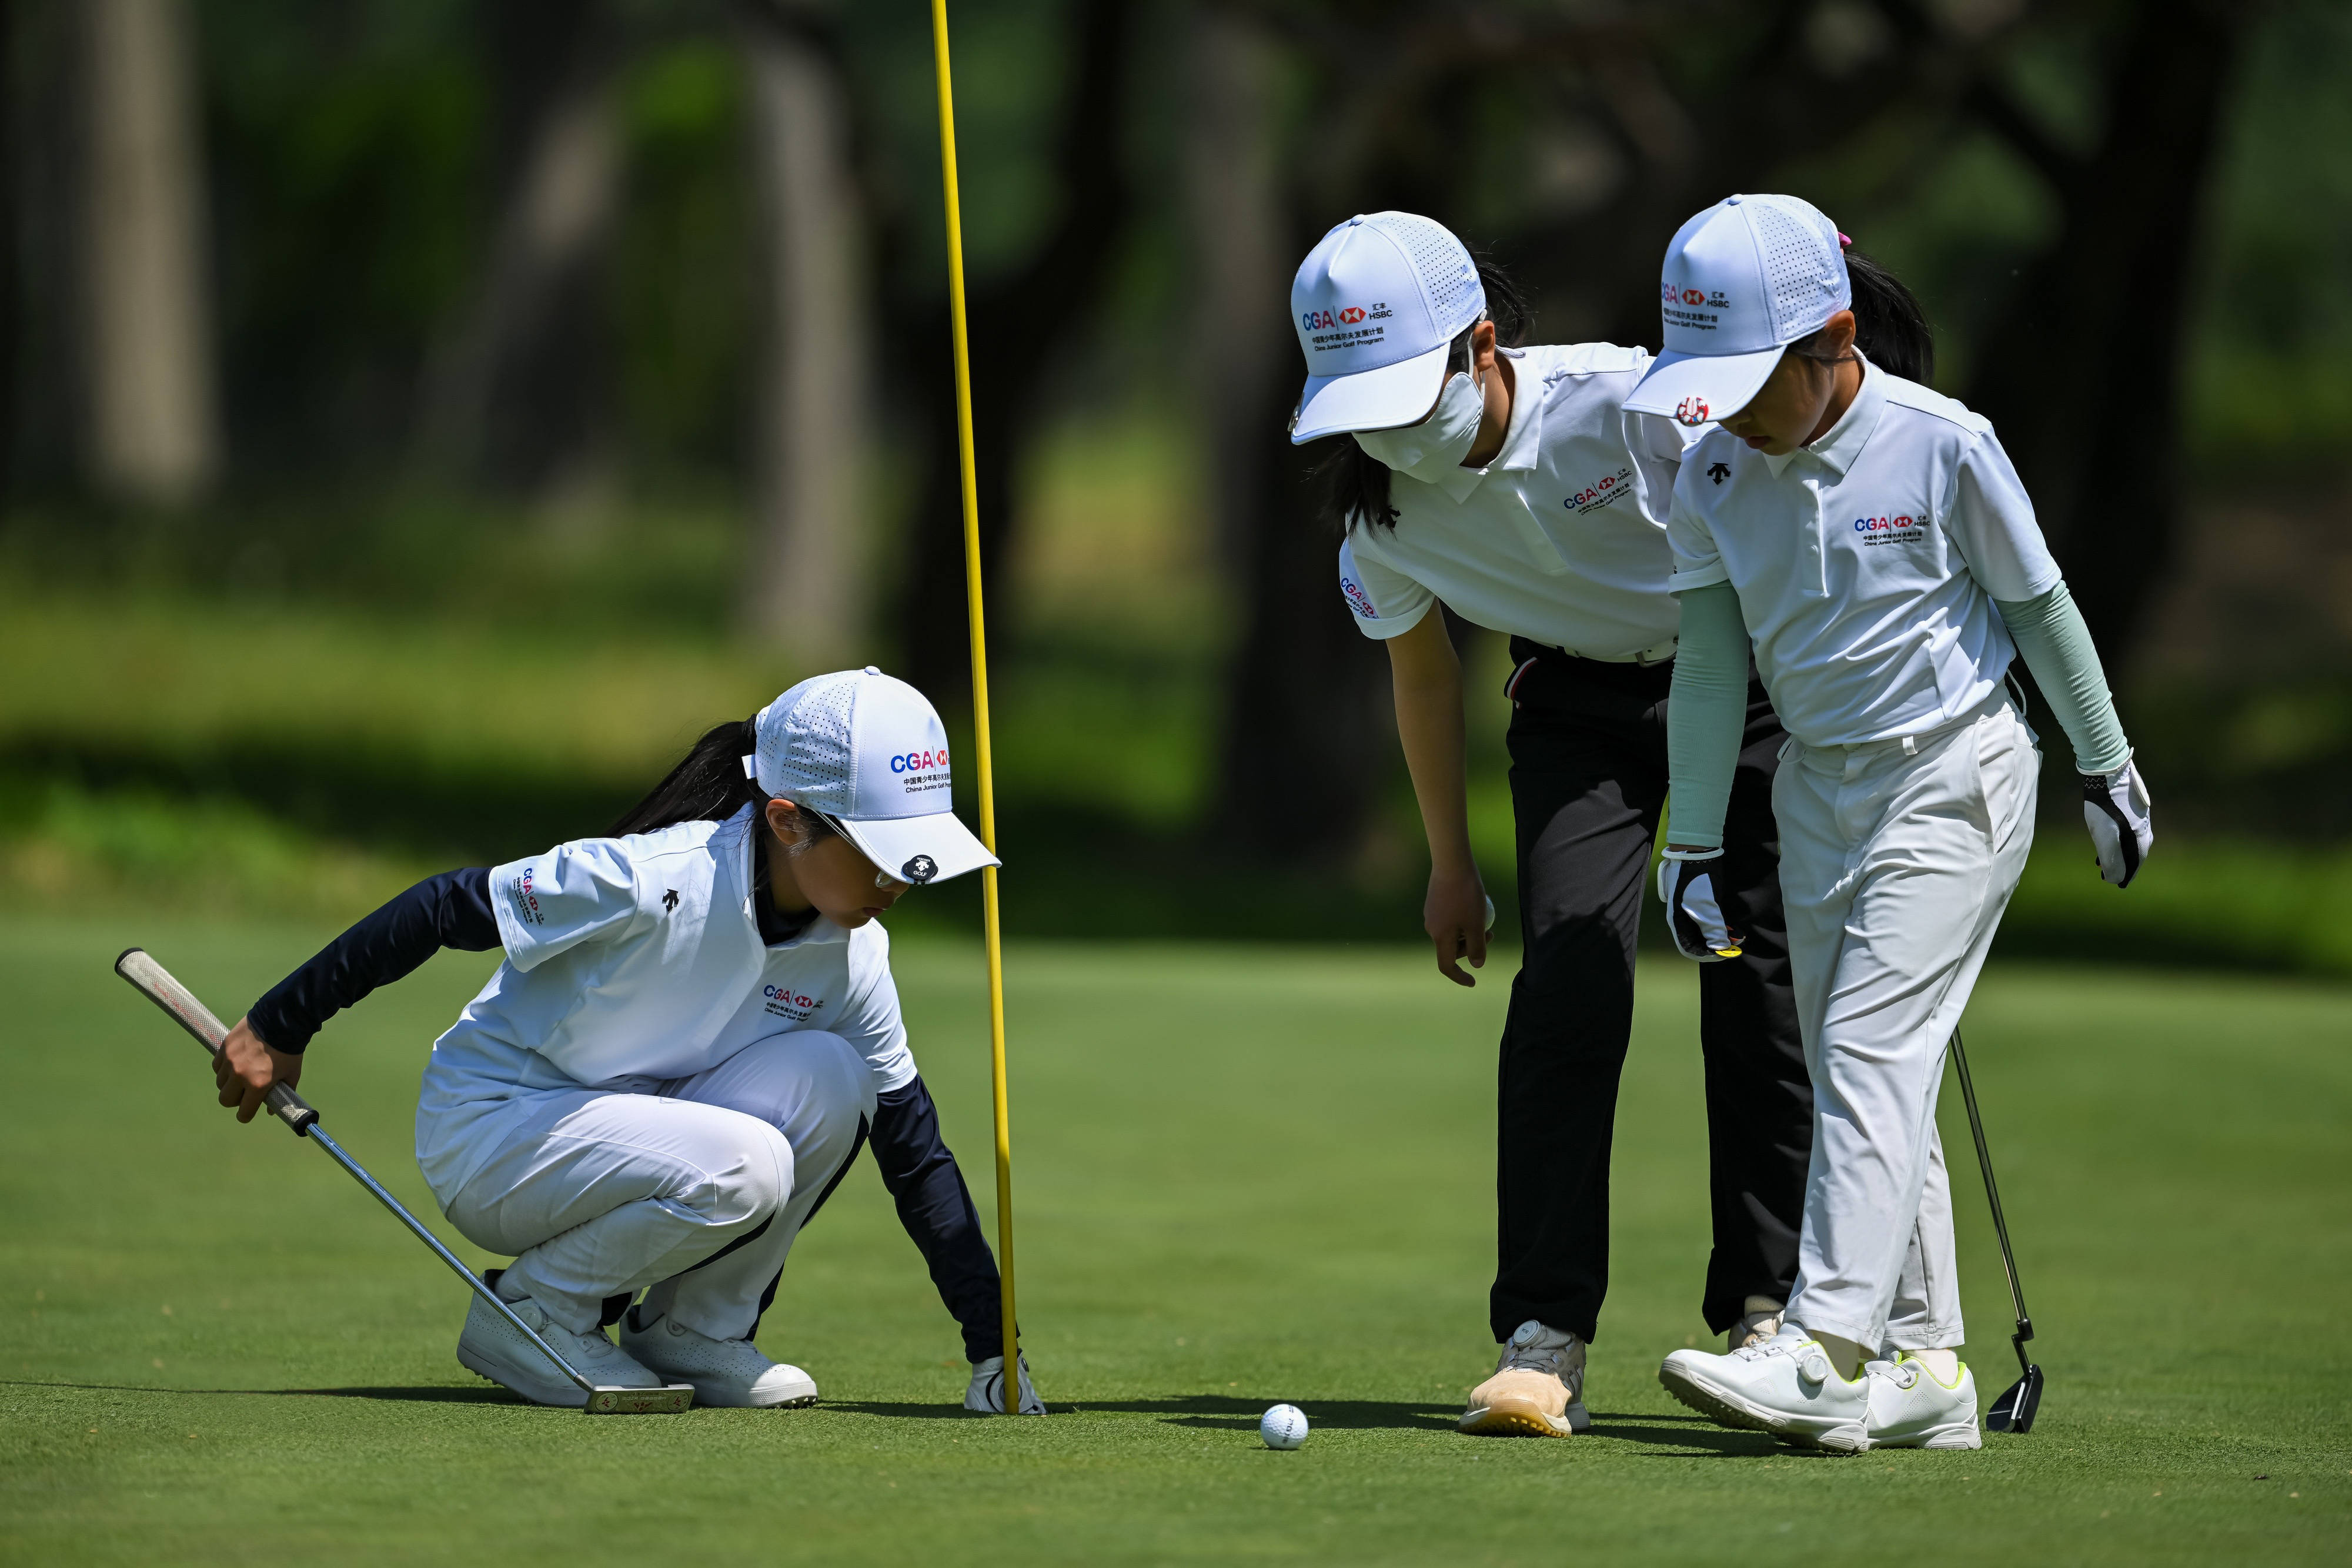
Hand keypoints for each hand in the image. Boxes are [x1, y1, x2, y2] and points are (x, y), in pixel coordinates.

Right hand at [215, 1017, 302, 1123]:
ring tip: (241, 1074)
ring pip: (220, 1083)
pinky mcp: (224, 1047)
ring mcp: (229, 1061)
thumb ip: (282, 1093)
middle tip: (244, 1092)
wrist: (283, 1019)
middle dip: (235, 1099)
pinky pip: (216, 1066)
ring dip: (229, 1082)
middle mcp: (240, 1075)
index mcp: (258, 1084)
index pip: (243, 1112)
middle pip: (225, 1100)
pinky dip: (223, 1068)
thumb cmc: (290, 1049)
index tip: (247, 1112)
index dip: (246, 1114)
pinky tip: (235, 1062)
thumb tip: (270, 1109)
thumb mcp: (291, 1074)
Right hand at [1425, 865, 1491, 987]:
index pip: (1447, 966)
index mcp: (1440, 937)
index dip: (1459, 977)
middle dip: (1471, 948)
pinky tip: (1473, 903)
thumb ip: (1477, 947)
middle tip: (1491, 934)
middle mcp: (1431, 928)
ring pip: (1452, 933)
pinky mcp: (1433, 902)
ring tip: (1484, 916)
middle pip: (1451, 949)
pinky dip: (1462, 920)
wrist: (1451, 863)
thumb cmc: (1466, 895)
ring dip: (1468, 932)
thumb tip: (1477, 965)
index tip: (1473, 982)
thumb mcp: (1477, 924)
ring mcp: (1431, 914)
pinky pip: (1449, 919)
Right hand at [1657, 849, 1744, 961]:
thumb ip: (1712, 928)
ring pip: (1706, 934)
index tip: (1726, 954)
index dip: (1708, 955)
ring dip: (1721, 938)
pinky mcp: (1701, 906)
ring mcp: (1692, 913)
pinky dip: (1721, 928)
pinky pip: (1710, 924)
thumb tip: (1720, 948)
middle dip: (1717, 947)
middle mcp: (1683, 921)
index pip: (1690, 949)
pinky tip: (1732, 928)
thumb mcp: (1706, 906)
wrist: (1697, 854)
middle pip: (1698, 943)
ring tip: (1737, 937)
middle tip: (1736, 946)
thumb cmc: (1698, 880)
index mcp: (1678, 923)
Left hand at [2082, 759, 2152, 886]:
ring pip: (2129, 840)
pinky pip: (2125, 829)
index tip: (2120, 885)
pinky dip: (2117, 839)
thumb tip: (2114, 880)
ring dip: (2118, 853)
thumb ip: (2111, 859)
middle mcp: (2144, 828)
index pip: (2136, 863)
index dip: (2127, 875)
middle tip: (2110, 876)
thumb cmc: (2105, 805)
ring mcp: (2139, 816)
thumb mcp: (2105, 836)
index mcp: (2140, 838)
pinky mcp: (2130, 807)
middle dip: (2122, 866)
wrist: (2108, 772)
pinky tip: (2106, 836)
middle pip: (2134, 853)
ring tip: (2102, 860)